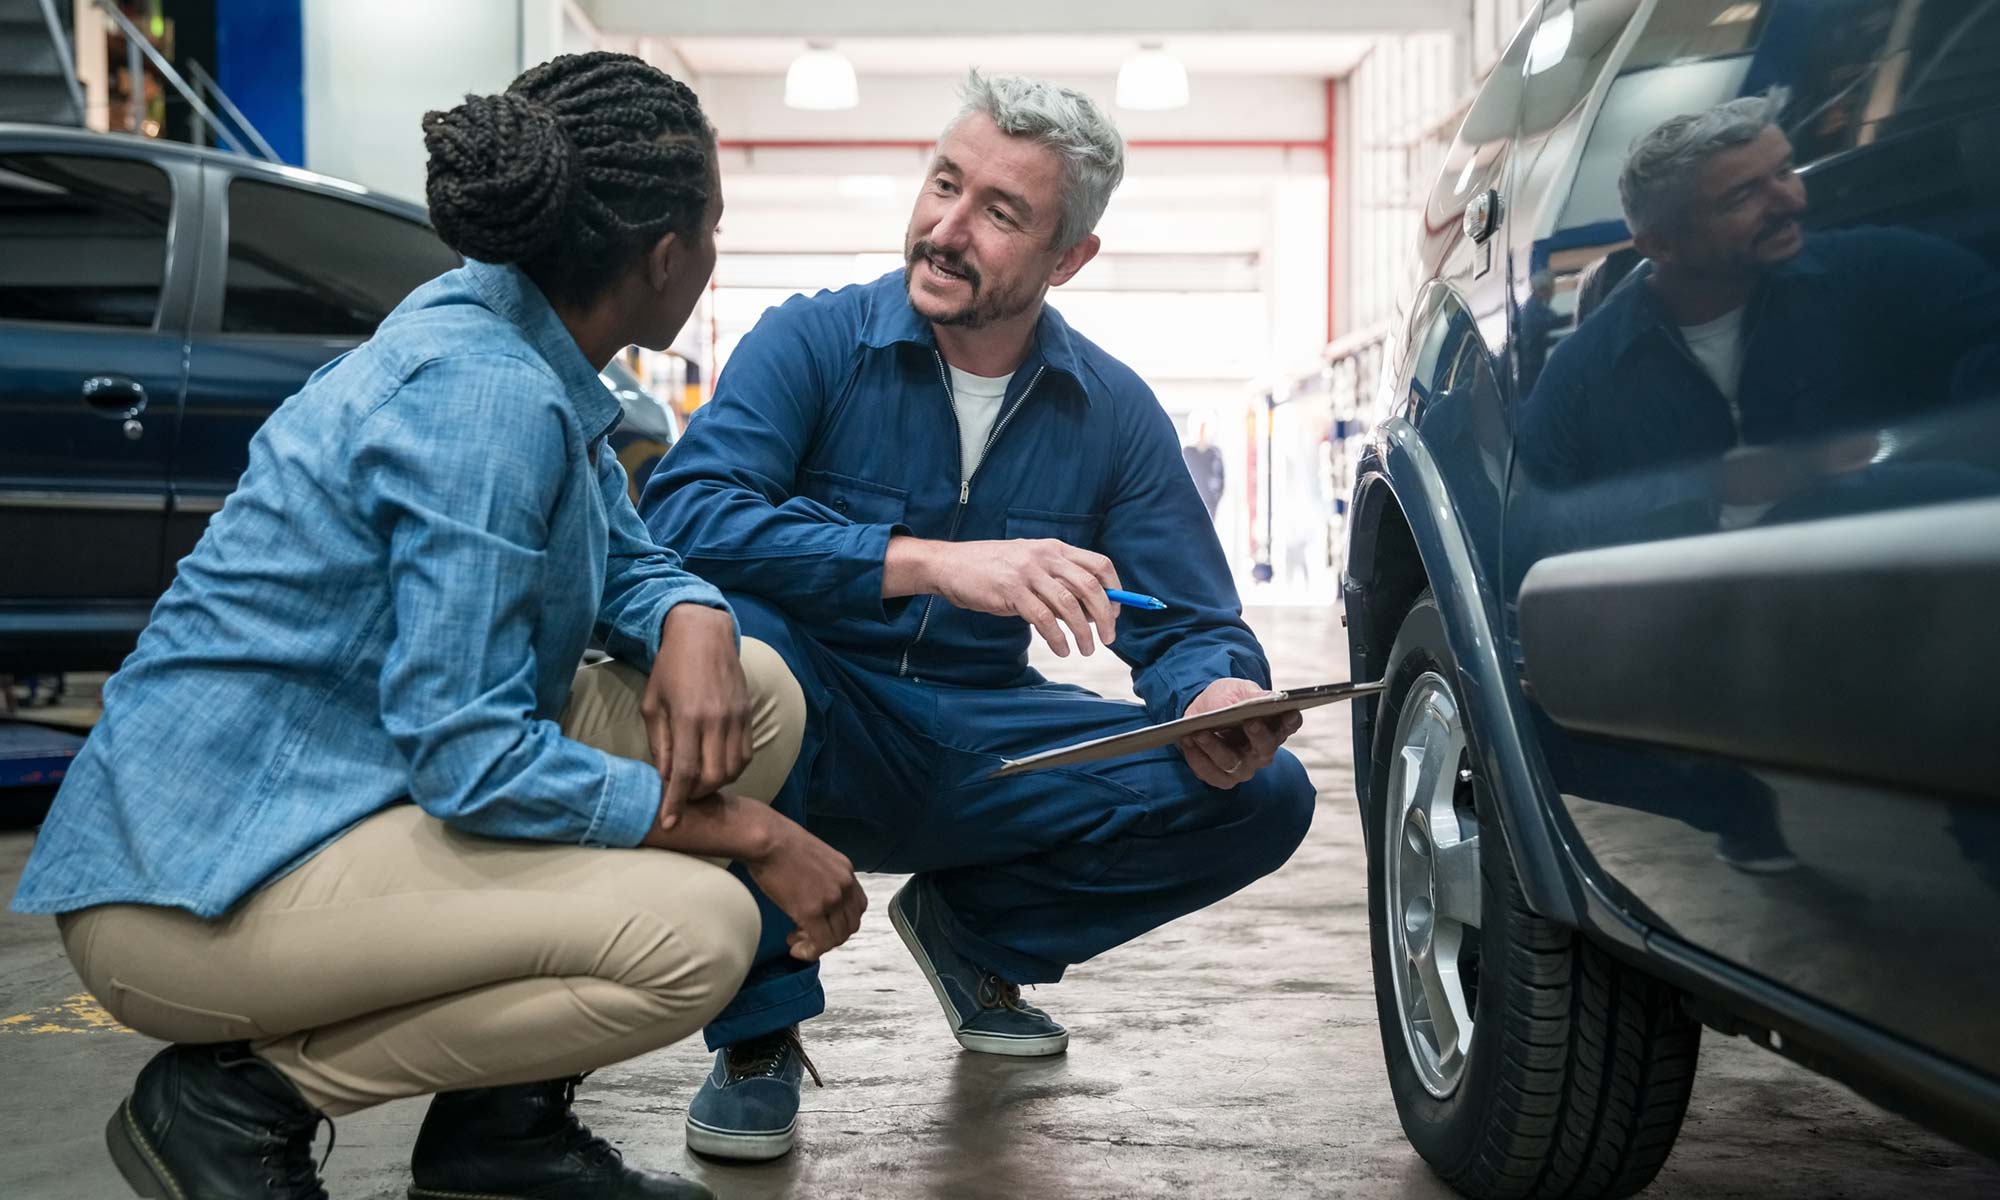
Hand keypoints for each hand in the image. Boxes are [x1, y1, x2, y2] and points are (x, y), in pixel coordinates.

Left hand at [644, 603, 751, 829]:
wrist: (704, 634)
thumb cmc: (669, 668)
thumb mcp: (653, 705)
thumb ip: (660, 744)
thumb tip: (663, 779)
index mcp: (688, 717)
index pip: (685, 773)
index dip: (676, 803)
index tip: (669, 823)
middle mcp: (716, 720)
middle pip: (714, 778)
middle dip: (697, 796)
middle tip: (682, 797)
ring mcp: (736, 717)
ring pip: (733, 769)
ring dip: (716, 784)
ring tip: (698, 783)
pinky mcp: (747, 714)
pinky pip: (745, 754)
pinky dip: (732, 769)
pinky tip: (716, 767)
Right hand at [741, 812, 867, 961]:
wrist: (765, 838)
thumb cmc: (778, 841)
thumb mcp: (813, 856)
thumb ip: (821, 876)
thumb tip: (812, 893)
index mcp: (845, 870)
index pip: (857, 906)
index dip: (841, 921)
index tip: (823, 924)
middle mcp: (844, 885)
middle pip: (850, 925)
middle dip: (831, 936)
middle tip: (807, 935)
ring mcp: (831, 899)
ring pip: (837, 937)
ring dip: (818, 945)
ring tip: (796, 940)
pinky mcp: (812, 911)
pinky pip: (820, 943)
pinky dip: (810, 952)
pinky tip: (795, 948)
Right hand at [924, 538, 1123, 657]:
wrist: (951, 565)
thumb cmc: (992, 569)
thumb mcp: (1030, 564)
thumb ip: (1058, 581)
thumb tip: (1091, 610)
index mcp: (1054, 548)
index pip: (1099, 564)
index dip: (1114, 590)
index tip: (1117, 612)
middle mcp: (1045, 557)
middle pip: (1090, 587)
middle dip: (1105, 616)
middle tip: (1109, 637)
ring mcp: (1028, 573)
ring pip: (1069, 605)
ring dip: (1084, 632)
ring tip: (1086, 649)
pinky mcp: (1011, 592)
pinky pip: (1044, 619)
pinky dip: (1058, 638)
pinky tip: (1062, 649)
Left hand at [1178, 678, 1302, 789]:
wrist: (1202, 710)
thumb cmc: (1227, 699)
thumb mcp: (1238, 690)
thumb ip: (1252, 696)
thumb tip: (1270, 700)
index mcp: (1274, 728)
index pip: (1289, 726)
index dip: (1291, 721)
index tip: (1289, 713)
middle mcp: (1262, 752)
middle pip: (1265, 749)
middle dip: (1258, 736)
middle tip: (1249, 721)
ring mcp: (1243, 767)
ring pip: (1232, 763)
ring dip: (1215, 748)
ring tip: (1200, 733)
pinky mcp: (1222, 777)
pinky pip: (1210, 773)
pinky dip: (1197, 758)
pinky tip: (1188, 742)